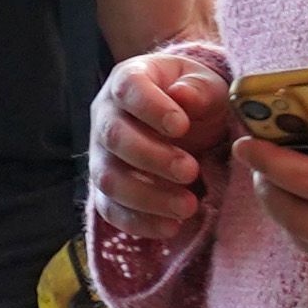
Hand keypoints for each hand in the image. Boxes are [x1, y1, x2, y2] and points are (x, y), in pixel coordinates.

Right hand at [89, 40, 233, 242]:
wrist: (186, 121)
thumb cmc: (194, 97)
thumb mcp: (206, 85)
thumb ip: (199, 89)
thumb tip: (182, 96)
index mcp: (128, 81)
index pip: (128, 88)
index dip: (150, 107)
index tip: (180, 125)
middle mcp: (106, 116)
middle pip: (114, 137)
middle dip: (152, 157)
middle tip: (191, 170)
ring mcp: (102, 154)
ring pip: (108, 178)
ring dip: (147, 196)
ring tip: (188, 206)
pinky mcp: (106, 188)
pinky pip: (110, 209)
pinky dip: (138, 222)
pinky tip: (171, 227)